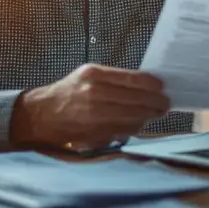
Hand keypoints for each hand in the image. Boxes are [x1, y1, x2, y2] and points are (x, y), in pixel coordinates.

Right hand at [10, 64, 169, 148]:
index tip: (162, 87)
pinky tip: (140, 123)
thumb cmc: (69, 92)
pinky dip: (135, 127)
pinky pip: (124, 131)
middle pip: (137, 100)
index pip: (132, 79)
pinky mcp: (95, 133)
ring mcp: (95, 115)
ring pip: (133, 117)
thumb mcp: (88, 75)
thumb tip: (146, 85)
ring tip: (156, 113)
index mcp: (94, 75)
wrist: (42, 115)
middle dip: (156, 103)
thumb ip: (114, 79)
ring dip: (148, 117)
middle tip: (166, 104)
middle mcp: (95, 94)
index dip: (151, 85)